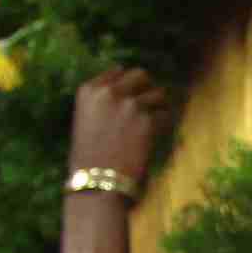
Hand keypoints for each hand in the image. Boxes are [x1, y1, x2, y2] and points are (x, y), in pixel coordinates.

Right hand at [67, 66, 169, 190]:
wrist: (97, 180)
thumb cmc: (87, 155)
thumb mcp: (85, 118)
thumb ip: (103, 100)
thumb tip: (127, 89)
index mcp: (89, 90)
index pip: (117, 71)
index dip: (128, 83)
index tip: (131, 93)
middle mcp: (110, 92)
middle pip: (140, 75)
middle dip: (146, 88)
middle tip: (147, 104)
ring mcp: (130, 104)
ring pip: (158, 93)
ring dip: (158, 105)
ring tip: (152, 121)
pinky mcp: (148, 120)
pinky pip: (166, 113)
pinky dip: (164, 123)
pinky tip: (155, 133)